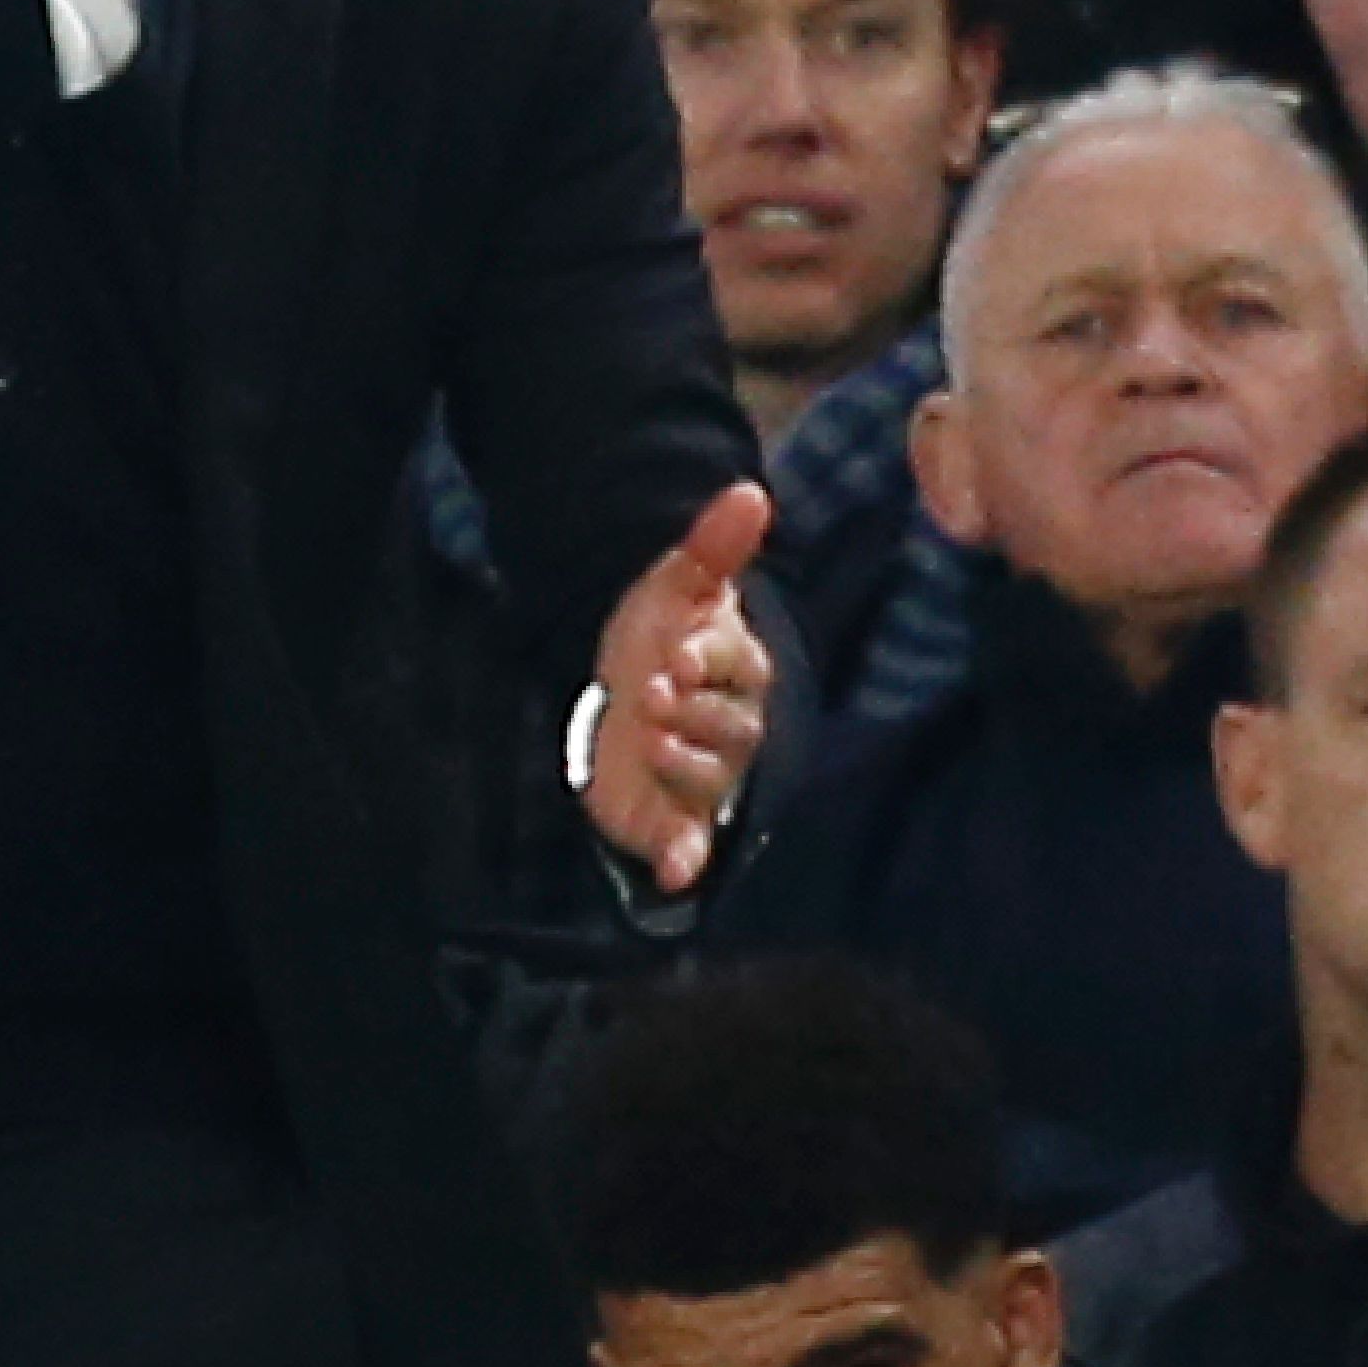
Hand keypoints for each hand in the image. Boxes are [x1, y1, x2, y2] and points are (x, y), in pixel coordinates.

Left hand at [584, 483, 775, 895]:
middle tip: (653, 694)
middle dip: (692, 713)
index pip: (740, 667)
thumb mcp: (674, 588)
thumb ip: (713, 547)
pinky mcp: (677, 821)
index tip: (677, 654)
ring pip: (711, 778)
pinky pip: (693, 848)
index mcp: (739, 671)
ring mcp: (706, 777)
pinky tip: (676, 875)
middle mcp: (733, 728)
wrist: (616, 693)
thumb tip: (751, 491)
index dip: (709, 661)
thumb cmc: (659, 637)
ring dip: (681, 763)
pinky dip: (685, 861)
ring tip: (647, 737)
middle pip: (732, 728)